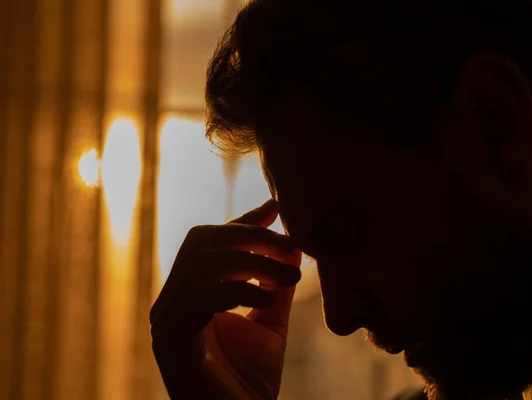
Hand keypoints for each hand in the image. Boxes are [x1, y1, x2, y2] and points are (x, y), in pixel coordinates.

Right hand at [150, 199, 301, 399]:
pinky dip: (239, 290)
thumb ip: (276, 284)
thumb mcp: (270, 322)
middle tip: (289, 246)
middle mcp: (171, 301)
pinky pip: (202, 297)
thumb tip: (290, 246)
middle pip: (200, 241)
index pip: (209, 242)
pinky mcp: (170, 340)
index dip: (242, 222)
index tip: (275, 208)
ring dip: (252, 262)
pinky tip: (268, 299)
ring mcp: (167, 320)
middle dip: (249, 236)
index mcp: (190, 293)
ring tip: (289, 279)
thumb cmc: (250, 380)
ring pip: (201, 263)